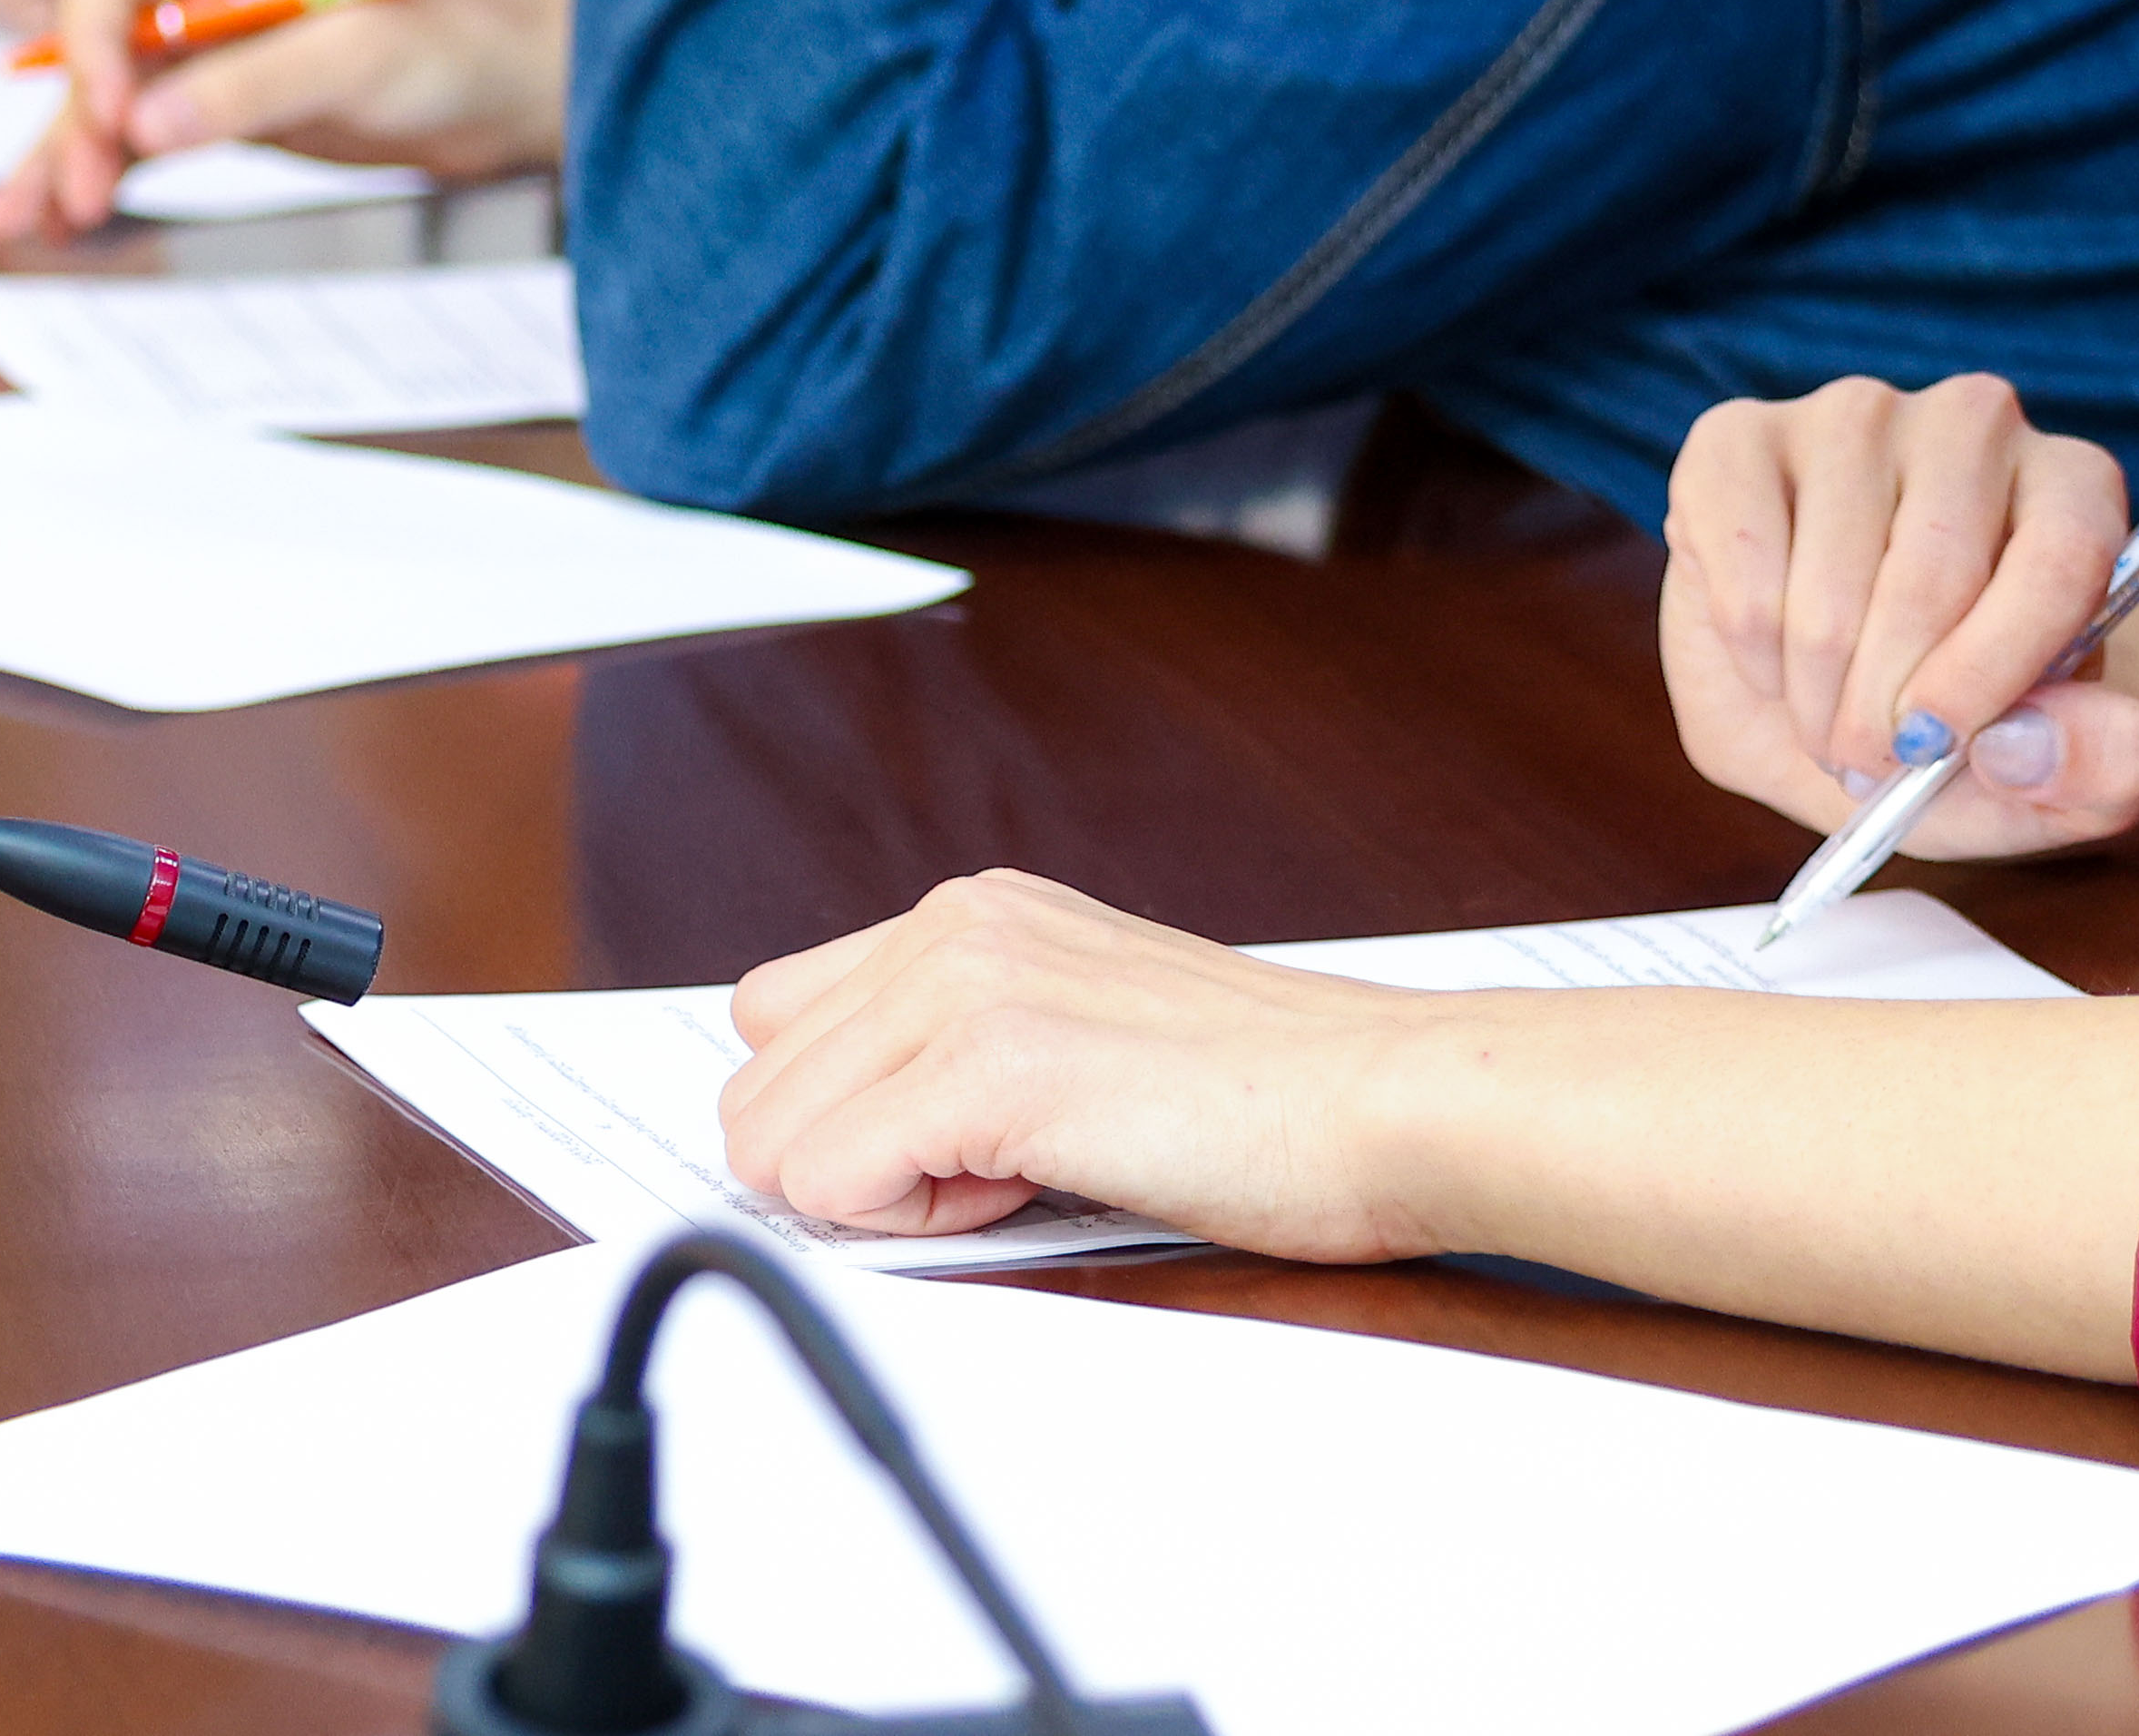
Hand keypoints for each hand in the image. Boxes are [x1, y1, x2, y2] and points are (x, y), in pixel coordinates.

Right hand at [0, 0, 576, 235]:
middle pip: (102, 44)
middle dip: (75, 120)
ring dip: (65, 156)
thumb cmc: (465, 40)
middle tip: (75, 197)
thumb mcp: (364, 56)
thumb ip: (255, 84)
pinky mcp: (228, 105)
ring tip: (15, 223)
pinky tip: (63, 220)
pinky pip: (148, 138)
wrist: (524, 87)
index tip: (113, 115)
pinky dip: (107, 175)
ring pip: (113, 100)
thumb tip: (147, 126)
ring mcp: (214, 48)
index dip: (92, 40)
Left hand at [717, 873, 1453, 1260]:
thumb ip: (955, 1050)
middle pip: (755, 1089)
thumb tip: (829, 1141)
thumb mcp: (1079, 1031)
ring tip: (1023, 1173)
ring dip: (882, 1193)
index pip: (775, 1023)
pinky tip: (1027, 1190)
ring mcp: (967, 984)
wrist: (1383, 1103)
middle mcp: (954, 925)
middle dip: (852, 1162)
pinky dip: (910, 1225)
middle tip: (997, 1169)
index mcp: (972, 913)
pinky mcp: (989, 1066)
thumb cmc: (1264, 1101)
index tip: (953, 1146)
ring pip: (772, 1140)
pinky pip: (829, 1182)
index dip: (847, 1117)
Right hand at [1661, 375, 2138, 862]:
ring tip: (1827, 726)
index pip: (2061, 558)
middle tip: (1867, 767)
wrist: (1825, 689)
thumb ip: (2093, 772)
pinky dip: (1752, 652)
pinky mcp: (1741, 435)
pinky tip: (1772, 664)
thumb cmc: (1951, 721)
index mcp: (2074, 490)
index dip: (1996, 667)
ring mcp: (1855, 417)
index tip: (1937, 748)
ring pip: (1833, 585)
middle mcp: (1974, 426)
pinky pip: (1744, 560)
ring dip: (1817, 698)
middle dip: (1887, 711)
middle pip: (1937, 575)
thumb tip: (2034, 745)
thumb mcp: (2036, 779)